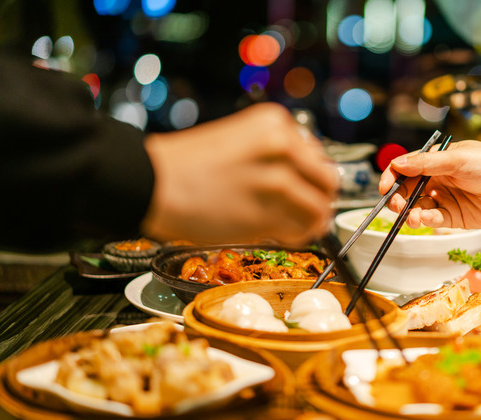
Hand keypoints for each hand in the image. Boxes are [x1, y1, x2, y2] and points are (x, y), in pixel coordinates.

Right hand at [141, 102, 338, 245]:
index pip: (318, 156)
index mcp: (276, 124)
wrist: (151, 182)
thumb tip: (306, 181)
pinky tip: (279, 234)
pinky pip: (300, 230)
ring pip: (319, 209)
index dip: (312, 178)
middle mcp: (282, 147)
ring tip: (292, 226)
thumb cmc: (189, 165)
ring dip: (311, 223)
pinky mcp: (267, 213)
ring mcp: (277, 180)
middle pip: (328, 182)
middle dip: (320, 199)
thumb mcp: (240, 141)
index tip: (303, 189)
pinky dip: (296, 236)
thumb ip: (276, 155)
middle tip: (307, 212)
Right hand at [379, 140, 480, 228]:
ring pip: (417, 207)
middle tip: (396, 205)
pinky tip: (427, 219)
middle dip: (398, 198)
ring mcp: (445, 198)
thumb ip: (427, 164)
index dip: (392, 177)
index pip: (406, 167)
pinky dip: (426, 221)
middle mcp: (438, 179)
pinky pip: (434, 220)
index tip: (384, 188)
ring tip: (412, 216)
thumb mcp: (459, 160)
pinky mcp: (454, 217)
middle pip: (407, 190)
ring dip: (410, 212)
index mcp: (437, 160)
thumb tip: (398, 164)